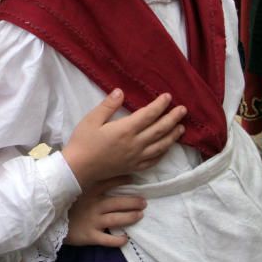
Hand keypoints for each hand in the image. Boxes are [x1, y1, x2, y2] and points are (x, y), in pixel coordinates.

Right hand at [62, 90, 185, 188]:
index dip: (160, 105)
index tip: (168, 97)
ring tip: (181, 128)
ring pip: (160, 146)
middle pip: (159, 130)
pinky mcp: (133, 167)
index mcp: (125, 130)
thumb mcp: (91, 119)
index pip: (148, 115)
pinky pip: (153, 160)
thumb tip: (121, 91)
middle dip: (173, 118)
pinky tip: (166, 149)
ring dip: (172, 136)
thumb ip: (108, 105)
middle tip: (183, 110)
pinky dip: (163, 153)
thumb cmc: (82, 142)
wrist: (78, 169)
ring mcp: (136, 157)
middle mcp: (135, 144)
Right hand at [66, 176, 145, 247]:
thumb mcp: (69, 188)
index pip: (108, 182)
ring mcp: (92, 221)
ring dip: (130, 217)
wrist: (47, 221)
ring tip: (140, 215)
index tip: (133, 179)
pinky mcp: (89, 236)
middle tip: (144, 202)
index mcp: (88, 192)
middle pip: (117, 203)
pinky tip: (125, 239)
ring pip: (116, 219)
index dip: (122, 180)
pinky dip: (117, 240)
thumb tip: (94, 168)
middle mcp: (93, 205)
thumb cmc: (60, 203)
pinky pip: (107, 240)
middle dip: (133, 202)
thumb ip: (82, 180)